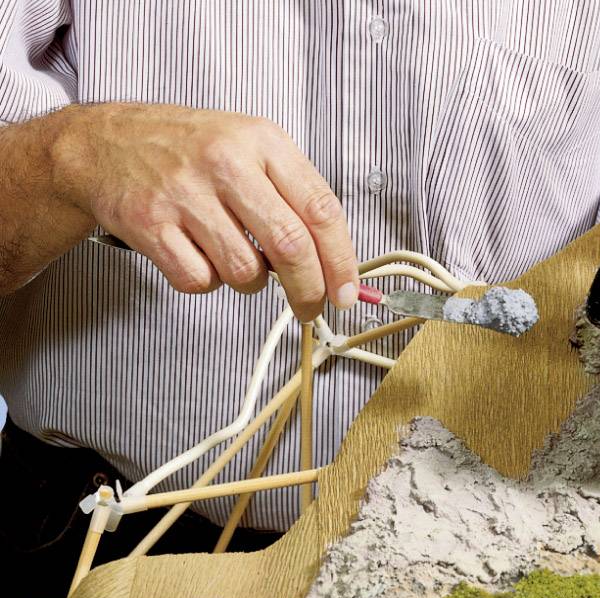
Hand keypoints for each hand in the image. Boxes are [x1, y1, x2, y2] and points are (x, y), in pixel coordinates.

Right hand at [51, 103, 357, 321]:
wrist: (104, 143)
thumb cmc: (187, 150)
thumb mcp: (250, 148)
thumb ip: (294, 195)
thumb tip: (335, 262)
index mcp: (262, 142)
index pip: (321, 210)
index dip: (342, 260)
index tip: (347, 291)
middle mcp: (226, 162)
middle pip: (291, 246)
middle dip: (309, 290)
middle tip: (310, 307)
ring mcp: (185, 193)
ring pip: (246, 271)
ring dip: (249, 282)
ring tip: (233, 257)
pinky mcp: (150, 224)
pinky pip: (199, 281)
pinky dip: (206, 282)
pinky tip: (197, 255)